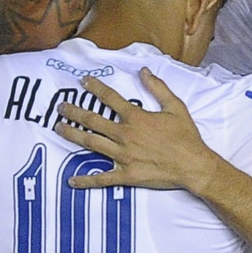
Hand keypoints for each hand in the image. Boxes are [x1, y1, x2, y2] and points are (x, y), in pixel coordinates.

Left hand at [53, 68, 220, 190]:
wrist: (193, 165)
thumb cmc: (186, 137)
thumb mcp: (175, 107)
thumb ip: (158, 88)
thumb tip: (144, 71)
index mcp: (135, 118)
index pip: (110, 98)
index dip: (95, 88)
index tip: (83, 82)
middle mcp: (125, 135)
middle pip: (93, 120)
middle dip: (74, 112)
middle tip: (60, 107)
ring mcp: (122, 156)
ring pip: (90, 143)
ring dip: (72, 135)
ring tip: (59, 129)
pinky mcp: (125, 175)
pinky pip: (101, 179)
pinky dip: (85, 180)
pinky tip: (71, 180)